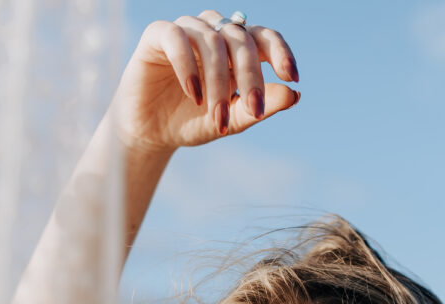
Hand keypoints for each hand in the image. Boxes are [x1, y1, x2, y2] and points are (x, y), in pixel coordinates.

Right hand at [112, 9, 299, 153]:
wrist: (151, 131)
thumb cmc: (193, 121)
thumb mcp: (231, 120)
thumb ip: (259, 107)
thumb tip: (294, 95)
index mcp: (235, 48)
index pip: (264, 38)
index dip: (281, 52)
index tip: (292, 77)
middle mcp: (213, 31)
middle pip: (241, 40)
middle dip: (251, 77)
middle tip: (255, 110)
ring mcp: (186, 30)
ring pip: (212, 41)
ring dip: (219, 83)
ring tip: (218, 118)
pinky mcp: (158, 34)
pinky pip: (178, 39)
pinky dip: (189, 67)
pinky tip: (194, 95)